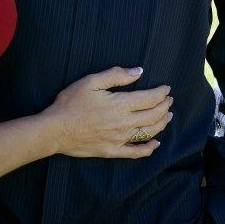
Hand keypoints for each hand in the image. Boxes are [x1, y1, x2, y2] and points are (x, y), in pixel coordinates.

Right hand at [48, 67, 172, 158]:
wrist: (55, 129)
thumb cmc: (70, 103)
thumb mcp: (90, 82)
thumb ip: (116, 76)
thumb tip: (138, 71)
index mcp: (120, 104)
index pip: (149, 98)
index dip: (161, 93)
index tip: (166, 88)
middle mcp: (124, 124)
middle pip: (153, 116)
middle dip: (165, 106)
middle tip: (169, 100)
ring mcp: (119, 139)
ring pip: (149, 133)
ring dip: (162, 123)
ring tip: (168, 116)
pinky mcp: (113, 151)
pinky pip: (136, 152)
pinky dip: (149, 148)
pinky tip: (155, 143)